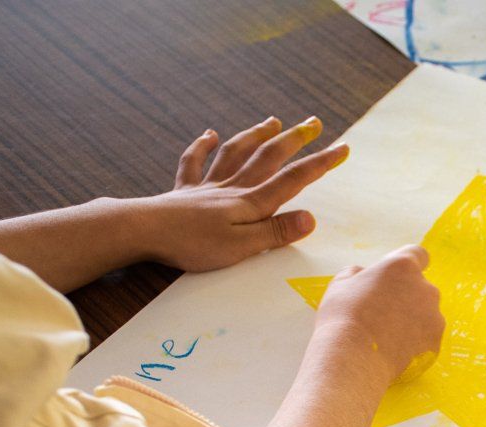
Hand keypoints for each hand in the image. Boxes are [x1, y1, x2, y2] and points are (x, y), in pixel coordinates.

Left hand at [133, 116, 348, 271]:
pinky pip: (194, 162)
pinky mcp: (183, 192)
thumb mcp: (242, 247)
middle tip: (314, 122)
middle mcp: (232, 188)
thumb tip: (311, 218)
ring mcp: (207, 186)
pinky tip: (209, 134)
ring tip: (273, 121)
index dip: (320, 163)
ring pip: (236, 153)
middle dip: (294, 139)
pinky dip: (202, 146)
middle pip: (268, 157)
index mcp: (250, 203)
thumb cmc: (193, 244)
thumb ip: (276, 232)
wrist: (143, 230)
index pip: (293, 180)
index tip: (343, 148)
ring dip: (256, 135)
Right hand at [312, 245, 444, 385]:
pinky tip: (393, 349)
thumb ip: (359, 273)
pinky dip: (415, 341)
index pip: (418, 254)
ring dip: (411, 319)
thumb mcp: (341, 283)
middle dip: (406, 295)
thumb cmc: (343, 316)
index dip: (408, 263)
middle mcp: (426, 289)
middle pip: (420, 287)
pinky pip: (426, 337)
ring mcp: (435, 317)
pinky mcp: (435, 343)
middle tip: (381, 311)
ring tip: (385, 334)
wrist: (354, 359)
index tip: (397, 275)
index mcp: (403, 267)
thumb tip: (365, 275)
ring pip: (425, 313)